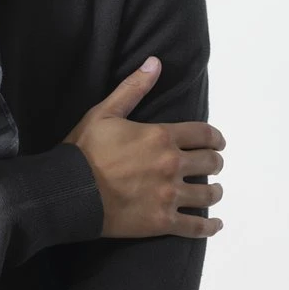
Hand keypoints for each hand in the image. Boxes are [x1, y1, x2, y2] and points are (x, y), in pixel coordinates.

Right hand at [62, 56, 225, 238]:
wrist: (70, 191)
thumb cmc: (84, 150)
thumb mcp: (104, 112)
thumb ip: (133, 88)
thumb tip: (155, 62)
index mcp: (162, 137)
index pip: (204, 134)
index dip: (215, 139)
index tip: (218, 143)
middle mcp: (172, 165)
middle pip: (210, 163)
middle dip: (214, 163)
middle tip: (211, 167)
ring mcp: (169, 195)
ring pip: (208, 194)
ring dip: (214, 192)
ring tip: (212, 192)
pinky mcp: (162, 221)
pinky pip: (196, 227)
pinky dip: (209, 227)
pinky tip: (215, 225)